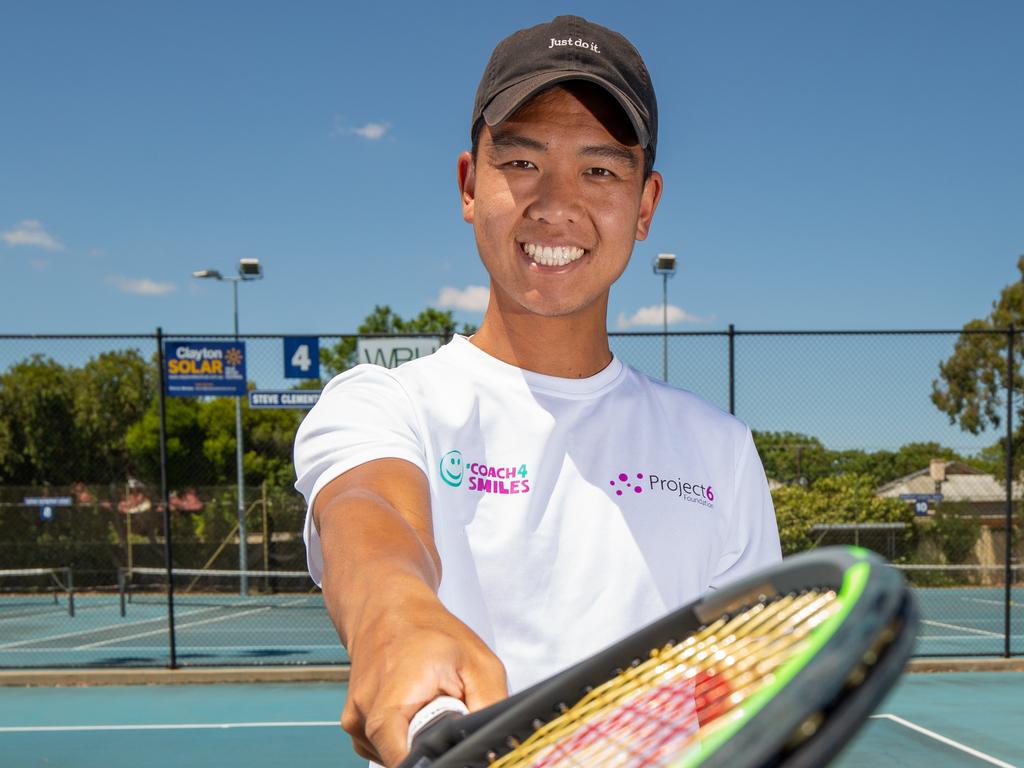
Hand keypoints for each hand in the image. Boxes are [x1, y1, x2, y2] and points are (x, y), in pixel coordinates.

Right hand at [342, 592, 506, 766]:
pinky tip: (412, 704)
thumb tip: (497, 745)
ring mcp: (355, 724)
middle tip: (445, 708)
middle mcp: (365, 718)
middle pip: (408, 760)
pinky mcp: (355, 727)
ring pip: (399, 755)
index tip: (453, 739)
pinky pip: (388, 747)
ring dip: (419, 736)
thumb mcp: (480, 665)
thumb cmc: (430, 631)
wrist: (388, 610)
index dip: (438, 759)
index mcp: (394, 703)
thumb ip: (490, 710)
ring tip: (426, 699)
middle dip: (433, 742)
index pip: (409, 764)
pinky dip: (405, 733)